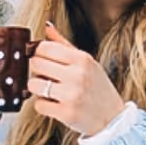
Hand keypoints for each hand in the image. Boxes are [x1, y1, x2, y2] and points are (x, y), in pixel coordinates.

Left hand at [27, 24, 126, 138]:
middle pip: (36, 64)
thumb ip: (64, 44)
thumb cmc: (98, 88)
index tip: (41, 59)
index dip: (38, 53)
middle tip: (45, 75)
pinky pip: (39, 104)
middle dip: (36, 70)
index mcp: (82, 59)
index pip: (45, 47)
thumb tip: (47, 27)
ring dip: (37, 88)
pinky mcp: (66, 113)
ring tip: (49, 90)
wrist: (112, 118)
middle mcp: (77, 75)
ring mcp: (71, 95)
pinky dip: (43, 105)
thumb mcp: (87, 62)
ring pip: (33, 84)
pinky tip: (54, 103)